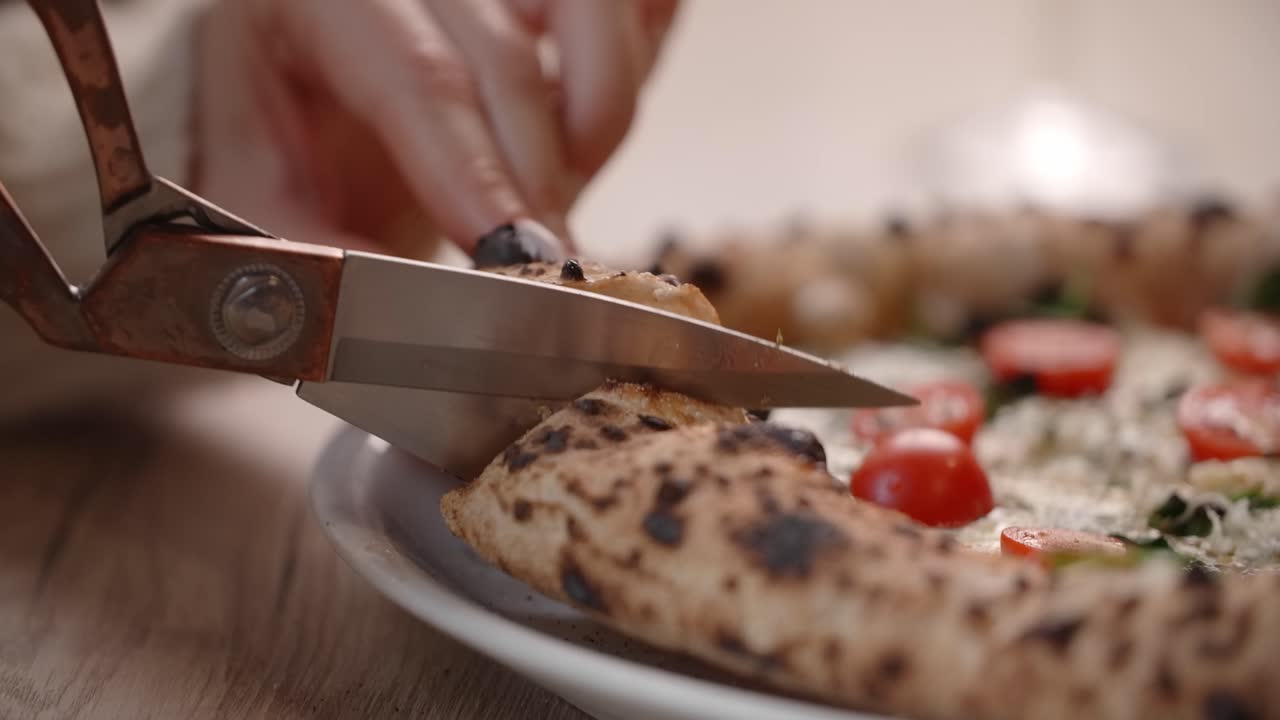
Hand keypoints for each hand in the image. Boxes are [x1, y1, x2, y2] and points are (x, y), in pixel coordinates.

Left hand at [191, 0, 678, 258]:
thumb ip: (317, 257)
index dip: (472, 167)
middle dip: (538, 175)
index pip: (413, 72)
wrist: (313, 106)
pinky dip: (634, 73)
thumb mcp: (263, 199)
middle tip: (548, 264)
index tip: (510, 252)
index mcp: (314, 2)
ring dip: (598, 118)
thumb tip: (403, 324)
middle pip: (505, 51)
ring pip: (589, 12)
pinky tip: (587, 134)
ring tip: (560, 193)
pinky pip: (640, 9)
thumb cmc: (285, 142)